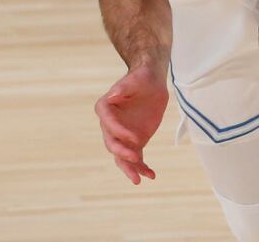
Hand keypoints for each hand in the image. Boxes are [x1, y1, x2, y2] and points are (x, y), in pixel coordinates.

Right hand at [95, 65, 168, 184]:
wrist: (152, 83)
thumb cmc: (143, 77)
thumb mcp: (137, 78)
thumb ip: (124, 86)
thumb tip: (113, 95)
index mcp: (106, 106)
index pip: (108, 122)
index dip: (119, 132)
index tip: (135, 137)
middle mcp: (111, 123)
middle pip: (111, 142)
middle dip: (122, 153)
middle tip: (136, 158)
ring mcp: (122, 135)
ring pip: (121, 156)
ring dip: (129, 168)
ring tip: (138, 179)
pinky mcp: (135, 142)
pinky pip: (136, 158)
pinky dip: (142, 168)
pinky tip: (151, 175)